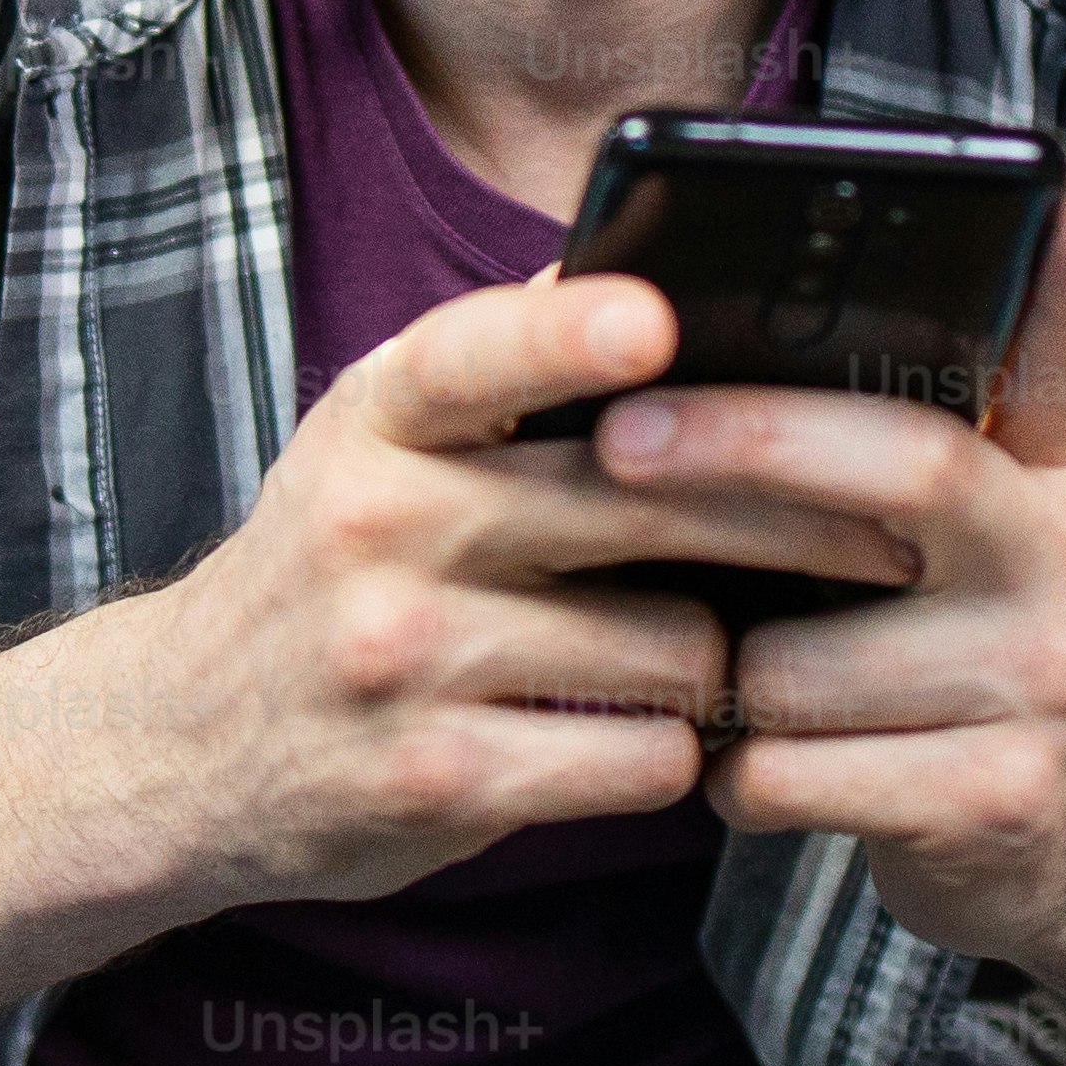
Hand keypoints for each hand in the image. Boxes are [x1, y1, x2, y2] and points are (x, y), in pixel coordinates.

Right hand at [87, 269, 923, 911]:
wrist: (179, 748)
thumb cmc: (330, 572)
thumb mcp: (379, 447)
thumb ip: (503, 377)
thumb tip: (674, 284)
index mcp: (377, 420)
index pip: (473, 355)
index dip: (567, 335)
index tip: (657, 320)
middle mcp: (378, 526)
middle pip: (639, 505)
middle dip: (787, 523)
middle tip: (887, 531)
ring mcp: (403, 659)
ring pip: (669, 643)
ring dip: (716, 658)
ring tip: (710, 655)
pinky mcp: (438, 781)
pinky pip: (640, 756)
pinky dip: (671, 749)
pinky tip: (653, 735)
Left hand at [598, 190, 1065, 961]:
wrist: (1061, 844)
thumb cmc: (942, 650)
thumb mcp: (945, 534)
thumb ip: (867, 438)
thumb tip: (656, 322)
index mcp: (1048, 475)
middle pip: (913, 466)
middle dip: (750, 442)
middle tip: (622, 434)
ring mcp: (1047, 683)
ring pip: (806, 656)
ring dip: (718, 669)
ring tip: (714, 673)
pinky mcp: (999, 800)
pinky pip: (793, 772)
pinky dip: (735, 774)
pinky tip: (751, 767)